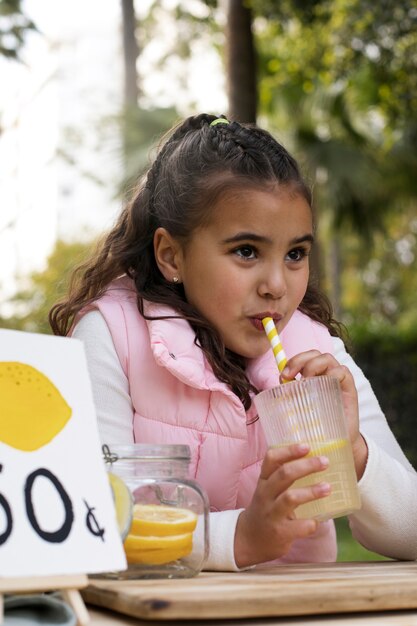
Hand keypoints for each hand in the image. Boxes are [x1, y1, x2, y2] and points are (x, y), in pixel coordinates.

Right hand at [234, 443, 330, 567]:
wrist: (249, 539)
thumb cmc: (266, 508)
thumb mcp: (268, 489)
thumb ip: (284, 477)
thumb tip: (315, 462)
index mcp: (263, 481)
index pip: (271, 459)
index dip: (289, 451)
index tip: (307, 446)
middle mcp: (265, 494)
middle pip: (284, 475)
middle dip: (306, 466)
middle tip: (325, 462)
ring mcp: (271, 514)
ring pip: (290, 498)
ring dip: (311, 491)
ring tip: (328, 487)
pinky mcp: (279, 532)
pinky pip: (298, 526)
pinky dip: (311, 522)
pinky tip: (318, 520)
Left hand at [281, 350, 367, 478]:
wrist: (335, 444)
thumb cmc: (314, 425)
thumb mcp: (299, 409)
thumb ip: (290, 397)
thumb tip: (274, 391)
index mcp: (313, 376)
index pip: (304, 358)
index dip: (293, 360)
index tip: (283, 376)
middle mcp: (325, 374)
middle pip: (314, 354)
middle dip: (299, 360)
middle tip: (289, 376)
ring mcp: (338, 380)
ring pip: (327, 358)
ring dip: (313, 365)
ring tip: (304, 382)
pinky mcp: (349, 388)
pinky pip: (343, 371)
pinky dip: (332, 373)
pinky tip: (322, 384)